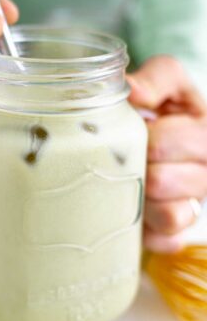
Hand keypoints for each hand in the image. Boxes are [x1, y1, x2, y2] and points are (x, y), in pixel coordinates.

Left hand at [127, 56, 206, 252]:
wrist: (166, 139)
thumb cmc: (165, 112)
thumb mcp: (167, 83)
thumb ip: (156, 79)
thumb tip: (133, 93)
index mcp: (206, 135)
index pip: (166, 143)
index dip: (139, 139)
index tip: (130, 132)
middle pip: (161, 181)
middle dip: (133, 167)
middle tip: (122, 158)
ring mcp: (194, 206)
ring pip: (168, 216)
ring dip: (139, 199)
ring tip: (127, 181)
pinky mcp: (178, 233)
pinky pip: (165, 241)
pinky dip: (144, 229)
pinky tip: (134, 207)